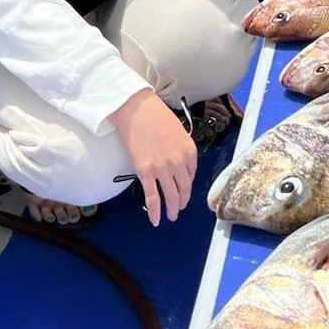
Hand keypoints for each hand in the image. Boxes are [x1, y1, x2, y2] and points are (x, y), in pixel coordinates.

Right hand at [110, 89, 197, 225]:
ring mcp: (163, 169)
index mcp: (189, 151)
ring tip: (171, 216)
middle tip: (179, 208)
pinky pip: (152, 197)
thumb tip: (176, 163)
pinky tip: (156, 220)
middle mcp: (179, 162)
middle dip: (182, 201)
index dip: (187, 184)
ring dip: (172, 209)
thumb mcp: (177, 131)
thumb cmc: (155, 115)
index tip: (183, 189)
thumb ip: (180, 149)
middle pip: (184, 189)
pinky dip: (155, 211)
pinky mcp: (146, 172)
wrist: (137, 109)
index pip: (192, 174)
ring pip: (170, 196)